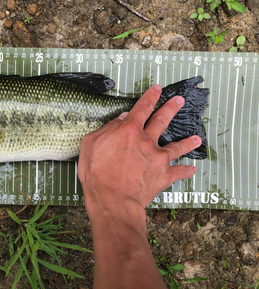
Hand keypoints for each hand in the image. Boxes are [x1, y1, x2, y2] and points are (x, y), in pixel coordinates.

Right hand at [78, 84, 200, 219]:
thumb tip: (121, 119)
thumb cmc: (97, 173)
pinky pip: (178, 172)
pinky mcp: (163, 176)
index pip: (142, 108)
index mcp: (129, 131)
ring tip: (196, 138)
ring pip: (176, 146)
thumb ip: (106, 129)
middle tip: (180, 101)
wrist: (112, 198)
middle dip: (171, 108)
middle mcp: (146, 141)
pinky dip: (186, 171)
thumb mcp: (91, 144)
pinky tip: (192, 169)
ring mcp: (157, 158)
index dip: (150, 97)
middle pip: (162, 120)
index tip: (157, 89)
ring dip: (187, 141)